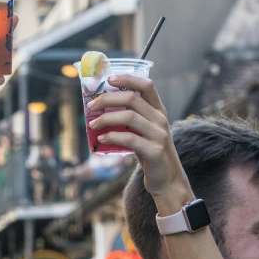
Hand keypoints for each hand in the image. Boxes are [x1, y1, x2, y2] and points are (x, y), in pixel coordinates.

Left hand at [86, 74, 189, 204]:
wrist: (167, 180)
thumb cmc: (149, 152)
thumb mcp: (143, 131)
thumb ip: (129, 119)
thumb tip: (98, 108)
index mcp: (158, 111)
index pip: (147, 85)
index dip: (128, 78)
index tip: (109, 79)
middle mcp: (161, 120)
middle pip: (132, 99)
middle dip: (108, 99)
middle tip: (91, 105)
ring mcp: (159, 135)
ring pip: (130, 117)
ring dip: (106, 118)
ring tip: (92, 124)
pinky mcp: (155, 151)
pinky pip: (130, 139)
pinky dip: (113, 136)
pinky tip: (102, 138)